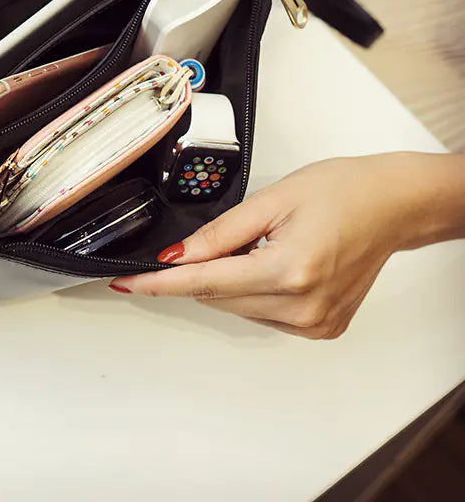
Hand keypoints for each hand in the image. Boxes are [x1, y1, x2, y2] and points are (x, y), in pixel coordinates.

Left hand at [110, 153, 464, 338]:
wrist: (392, 205)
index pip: (202, 282)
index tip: (125, 283)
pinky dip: (254, 289)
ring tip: (265, 242)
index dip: (158, 283)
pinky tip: (276, 261)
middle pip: (217, 295)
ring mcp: (313, 323)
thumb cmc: (343, 191)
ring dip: (231, 278)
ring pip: (237, 306)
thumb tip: (176, 256)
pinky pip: (263, 312)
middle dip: (203, 267)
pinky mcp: (321, 328)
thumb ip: (219, 233)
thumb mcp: (271, 200)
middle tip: (228, 233)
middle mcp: (301, 307)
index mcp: (287, 271)